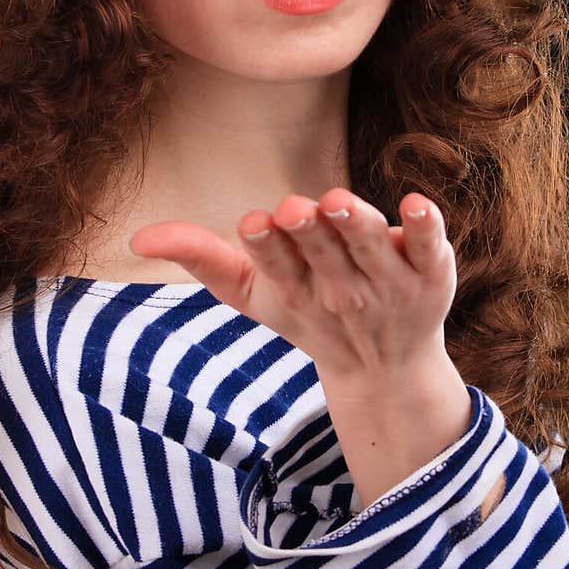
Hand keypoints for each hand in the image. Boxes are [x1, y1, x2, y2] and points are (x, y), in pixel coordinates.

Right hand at [128, 188, 457, 385]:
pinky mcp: (431, 272)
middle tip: (296, 209)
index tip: (255, 221)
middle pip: (323, 253)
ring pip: (373, 247)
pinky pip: (431, 247)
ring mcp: (390, 281)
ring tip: (340, 201)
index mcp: (294, 289)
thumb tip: (137, 237)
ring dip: (358, 224)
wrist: (386, 368)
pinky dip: (426, 227)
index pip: (276, 265)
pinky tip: (415, 203)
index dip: (267, 243)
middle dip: (308, 231)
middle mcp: (342, 287)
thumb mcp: (250, 293)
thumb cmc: (307, 312)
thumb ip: (198, 257)